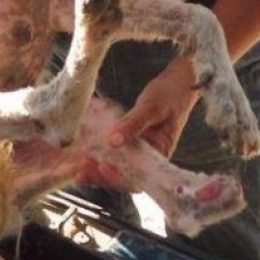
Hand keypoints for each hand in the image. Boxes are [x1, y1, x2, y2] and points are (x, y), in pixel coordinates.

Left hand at [75, 58, 199, 189]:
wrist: (179, 81)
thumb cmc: (170, 93)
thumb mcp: (151, 107)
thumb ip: (133, 124)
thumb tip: (113, 141)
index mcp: (160, 153)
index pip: (139, 176)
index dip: (119, 178)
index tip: (102, 169)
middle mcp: (150, 156)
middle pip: (125, 174)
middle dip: (102, 175)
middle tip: (81, 171)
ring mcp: (141, 148)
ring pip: (118, 164)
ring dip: (99, 165)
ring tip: (79, 163)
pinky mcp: (133, 139)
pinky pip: (117, 150)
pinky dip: (102, 150)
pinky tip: (86, 147)